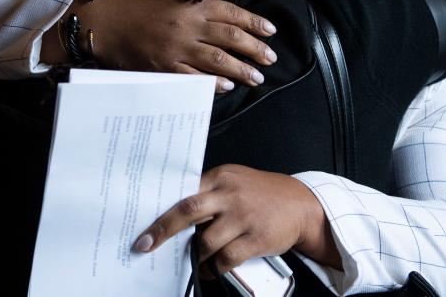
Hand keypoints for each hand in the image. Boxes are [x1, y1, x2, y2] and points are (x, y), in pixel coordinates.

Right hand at [87, 0, 277, 92]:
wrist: (101, 21)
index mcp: (189, 3)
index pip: (231, 12)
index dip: (254, 22)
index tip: (271, 31)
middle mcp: (187, 26)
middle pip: (230, 38)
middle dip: (254, 49)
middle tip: (271, 59)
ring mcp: (176, 49)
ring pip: (217, 61)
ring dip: (241, 70)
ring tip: (257, 78)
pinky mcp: (163, 67)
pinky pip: (192, 78)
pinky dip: (212, 83)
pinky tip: (227, 87)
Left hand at [133, 164, 340, 273]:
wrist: (301, 204)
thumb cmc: (262, 194)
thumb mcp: (235, 182)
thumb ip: (209, 192)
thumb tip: (173, 211)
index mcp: (221, 177)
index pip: (184, 191)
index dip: (161, 209)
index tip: (143, 225)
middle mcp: (230, 194)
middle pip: (188, 210)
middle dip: (163, 229)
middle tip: (146, 245)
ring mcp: (243, 216)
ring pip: (206, 241)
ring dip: (195, 255)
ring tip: (194, 259)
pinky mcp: (256, 238)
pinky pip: (226, 259)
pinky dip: (214, 268)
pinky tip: (212, 269)